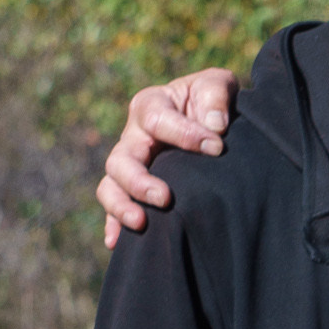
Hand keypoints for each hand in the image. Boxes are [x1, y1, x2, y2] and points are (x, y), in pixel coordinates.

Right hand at [97, 71, 239, 237]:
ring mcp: (131, 164)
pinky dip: (114, 224)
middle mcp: (134, 136)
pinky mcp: (134, 188)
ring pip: (111, 185)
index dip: (185, 135)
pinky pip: (115, 207)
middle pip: (121, 160)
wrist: (211, 121)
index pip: (158, 121)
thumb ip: (215, 96)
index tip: (216, 148)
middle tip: (166, 198)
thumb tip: (215, 127)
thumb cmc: (211, 100)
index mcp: (151, 105)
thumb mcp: (217, 85)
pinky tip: (117, 243)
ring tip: (141, 222)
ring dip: (121, 205)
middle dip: (140, 181)